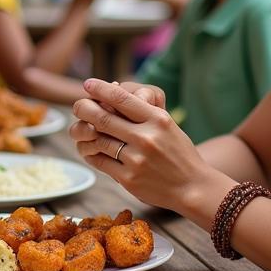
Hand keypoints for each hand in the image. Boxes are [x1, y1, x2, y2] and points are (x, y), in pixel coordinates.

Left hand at [70, 78, 206, 212]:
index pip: (122, 98)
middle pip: (103, 118)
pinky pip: (100, 161)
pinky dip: (91, 153)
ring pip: (99, 140)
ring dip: (86, 133)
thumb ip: (142, 112)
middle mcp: (146, 137)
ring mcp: (136, 159)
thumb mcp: (167, 125)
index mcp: (157, 120)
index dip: (100, 89)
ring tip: (83, 128)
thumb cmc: (178, 152)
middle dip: (84, 109)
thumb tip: (110, 93)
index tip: (87, 83)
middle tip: (77, 105)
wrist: (193, 187)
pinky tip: (90, 149)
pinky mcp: (128, 178)